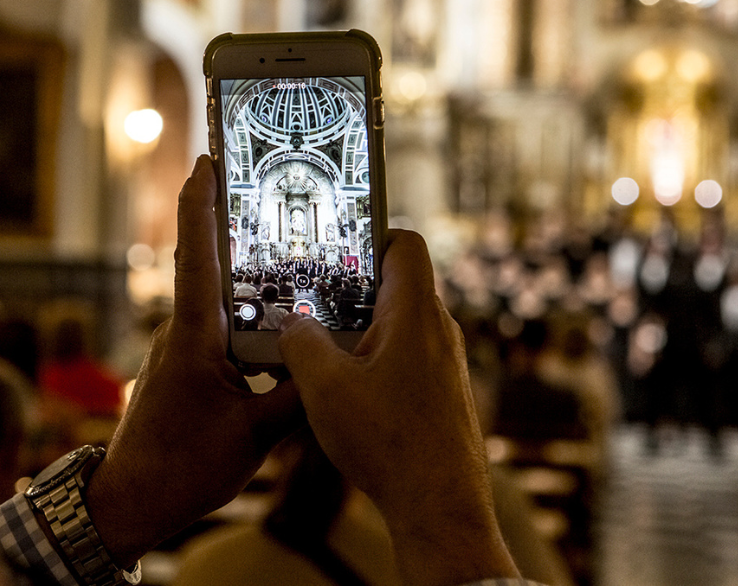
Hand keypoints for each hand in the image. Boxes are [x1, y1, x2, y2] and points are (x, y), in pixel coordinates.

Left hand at [86, 156, 303, 567]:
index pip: (197, 257)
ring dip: (246, 280)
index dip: (200, 205)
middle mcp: (182, 334)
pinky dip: (246, 319)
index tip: (205, 162)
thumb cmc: (181, 468)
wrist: (131, 504)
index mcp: (193, 338)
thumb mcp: (255, 434)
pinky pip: (219, 331)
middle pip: (209, 268)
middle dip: (232, 229)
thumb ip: (298, 395)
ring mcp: (181, 351)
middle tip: (264, 194)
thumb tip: (333, 366)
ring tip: (288, 263)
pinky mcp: (186, 369)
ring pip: (218, 303)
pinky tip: (277, 329)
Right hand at [278, 230, 518, 585]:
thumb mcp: (325, 387)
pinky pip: (406, 355)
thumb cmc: (391, 443)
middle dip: (350, 290)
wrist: (439, 504)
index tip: (337, 246)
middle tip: (312, 302)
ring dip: (358, 330)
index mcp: (415, 313)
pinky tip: (346, 388)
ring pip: (397, 323)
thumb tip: (292, 325)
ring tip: (320, 350)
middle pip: (394, 284)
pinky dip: (374, 358)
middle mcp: (438, 330)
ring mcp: (445, 361)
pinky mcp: (442, 389)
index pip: (404, 244)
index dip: (371, 234)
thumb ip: (301, 343)